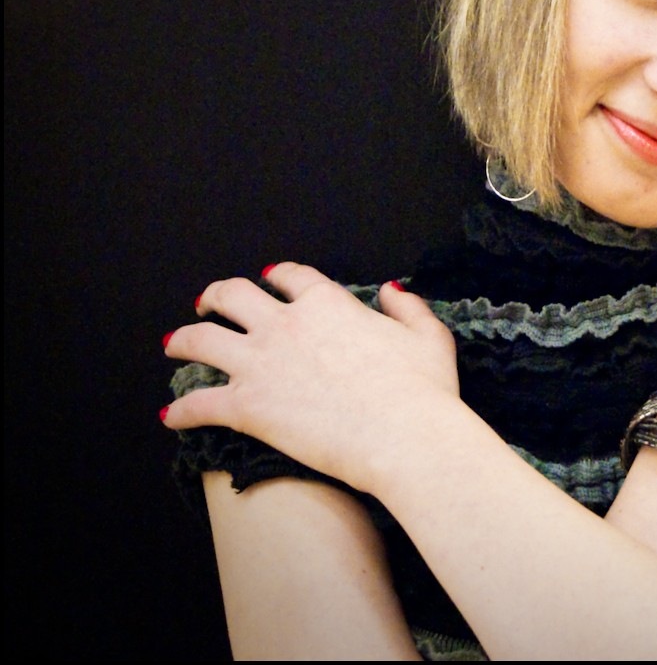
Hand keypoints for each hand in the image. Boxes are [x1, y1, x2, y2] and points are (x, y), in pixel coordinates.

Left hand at [161, 262, 457, 492]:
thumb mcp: (429, 336)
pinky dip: (181, 411)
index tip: (271, 279)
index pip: (291, 275)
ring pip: (202, 340)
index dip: (277, 274)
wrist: (405, 437)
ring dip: (183, 339)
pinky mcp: (247, 407)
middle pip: (233, 295)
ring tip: (174, 343)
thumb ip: (408, 307)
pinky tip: (170, 417)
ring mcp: (261, 364)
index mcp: (327, 303)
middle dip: (216, 296)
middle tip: (210, 304)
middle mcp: (285, 324)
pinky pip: (199, 404)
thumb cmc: (423, 390)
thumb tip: (391, 289)